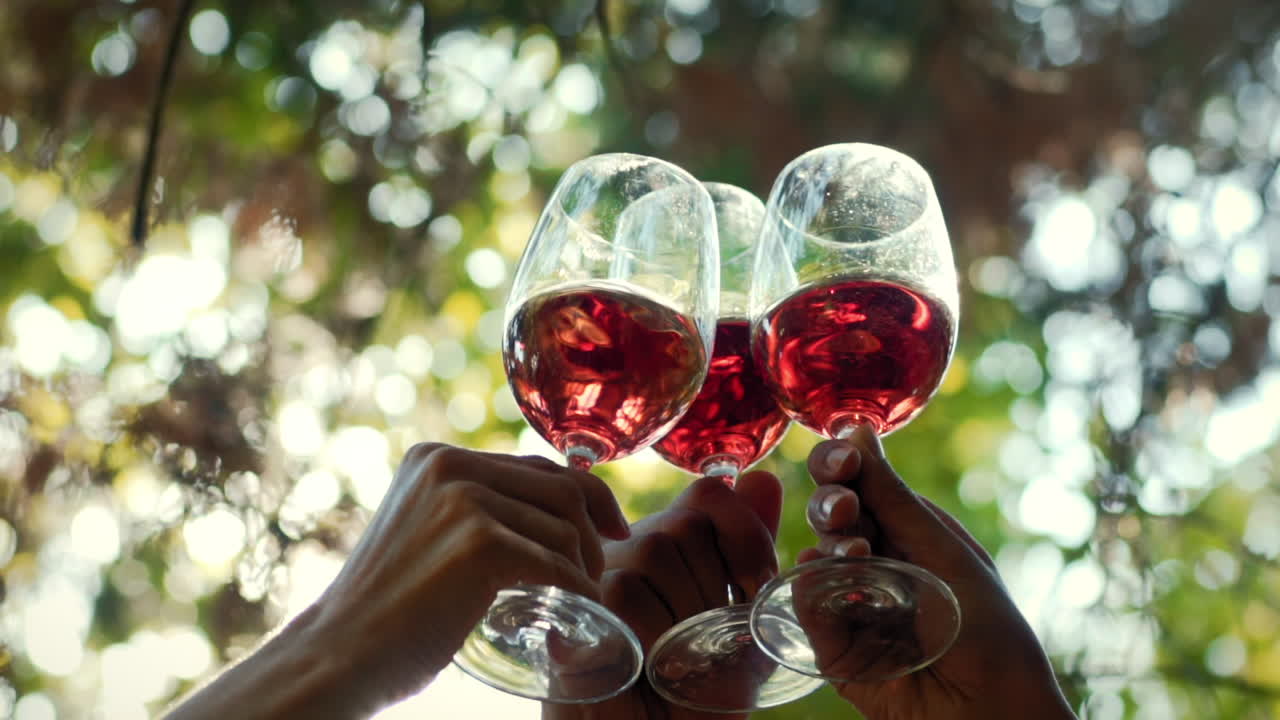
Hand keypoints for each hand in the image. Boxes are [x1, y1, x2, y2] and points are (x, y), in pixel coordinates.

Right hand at [166, 444, 628, 719]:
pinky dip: (579, 590)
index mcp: (434, 457)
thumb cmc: (384, 609)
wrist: (339, 653)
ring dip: (586, 565)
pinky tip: (581, 608)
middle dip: (595, 524)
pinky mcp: (480, 544)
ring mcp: (464, 501)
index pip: (533, 464)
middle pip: (559, 486)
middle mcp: (449, 465)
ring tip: (583, 594)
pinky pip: (557, 564)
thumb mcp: (422, 532)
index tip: (609, 524)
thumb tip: (543, 514)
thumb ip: (465, 511)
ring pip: (564, 527)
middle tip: (604, 562)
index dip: (584, 492)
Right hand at [544, 470, 782, 719]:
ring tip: (675, 661)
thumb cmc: (693, 695)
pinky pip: (622, 593)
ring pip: (654, 553)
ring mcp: (591, 576)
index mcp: (667, 545)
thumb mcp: (740, 628)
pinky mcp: (570, 609)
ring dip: (684, 617)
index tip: (756, 587)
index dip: (743, 532)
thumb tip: (764, 479)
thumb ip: (750, 559)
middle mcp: (625, 550)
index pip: (708, 496)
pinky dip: (651, 636)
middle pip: (684, 525)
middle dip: (715, 591)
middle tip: (705, 644)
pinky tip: (649, 665)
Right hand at [800, 426, 1075, 719]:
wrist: (989, 710)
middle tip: (846, 507)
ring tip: (857, 551)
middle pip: (831, 514)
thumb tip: (858, 431)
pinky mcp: (832, 646)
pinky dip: (814, 588)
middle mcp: (875, 562)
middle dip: (833, 502)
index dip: (844, 466)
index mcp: (906, 533)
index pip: (861, 487)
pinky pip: (807, 605)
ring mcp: (850, 602)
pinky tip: (830, 580)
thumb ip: (894, 497)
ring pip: (815, 555)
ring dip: (832, 544)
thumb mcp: (943, 552)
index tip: (841, 457)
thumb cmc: (986, 627)